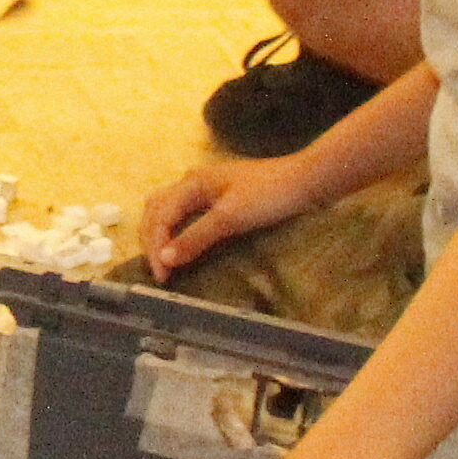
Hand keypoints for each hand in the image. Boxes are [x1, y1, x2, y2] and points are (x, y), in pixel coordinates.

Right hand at [132, 155, 307, 277]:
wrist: (306, 181)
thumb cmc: (269, 196)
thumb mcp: (230, 218)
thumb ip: (195, 238)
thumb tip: (164, 259)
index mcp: (191, 182)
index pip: (159, 217)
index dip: (155, 248)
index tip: (162, 278)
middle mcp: (192, 181)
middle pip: (156, 209)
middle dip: (151, 240)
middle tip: (159, 272)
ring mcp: (205, 187)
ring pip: (167, 208)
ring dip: (160, 232)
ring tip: (162, 259)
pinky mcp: (218, 195)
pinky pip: (184, 211)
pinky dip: (175, 228)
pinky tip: (180, 243)